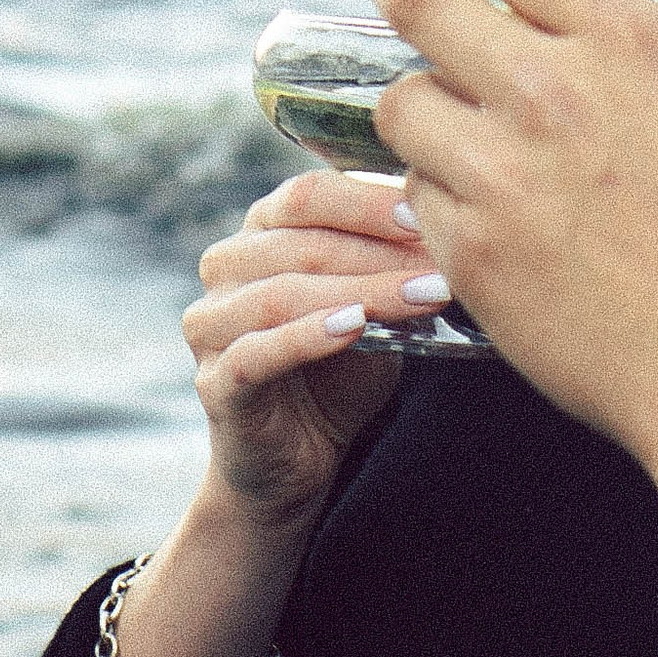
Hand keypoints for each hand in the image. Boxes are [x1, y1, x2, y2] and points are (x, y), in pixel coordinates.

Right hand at [181, 168, 443, 528]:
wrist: (295, 460)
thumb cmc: (337, 372)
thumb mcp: (371, 310)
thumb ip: (390, 269)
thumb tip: (446, 230)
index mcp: (260, 234)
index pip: (308, 196)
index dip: (368, 202)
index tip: (426, 213)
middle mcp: (225, 269)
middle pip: (300, 243)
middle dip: (379, 251)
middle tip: (439, 262)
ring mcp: (211, 325)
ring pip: (282, 293)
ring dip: (360, 291)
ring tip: (422, 295)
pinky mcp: (215, 382)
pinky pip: (257, 353)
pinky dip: (308, 337)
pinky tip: (355, 327)